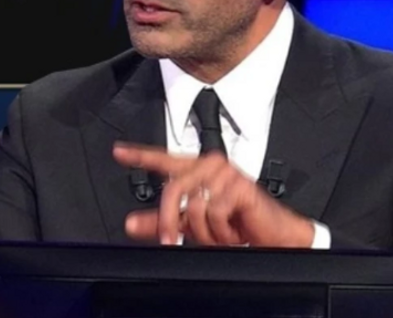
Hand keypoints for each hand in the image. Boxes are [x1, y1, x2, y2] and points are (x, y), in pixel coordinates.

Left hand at [113, 142, 314, 247]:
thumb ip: (162, 221)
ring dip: (204, 231)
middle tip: (170, 240)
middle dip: (169, 220)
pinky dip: (220, 230)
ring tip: (220, 234)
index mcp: (197, 170)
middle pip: (173, 189)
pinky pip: (214, 211)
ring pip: (194, 205)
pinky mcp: (241, 187)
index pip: (164, 159)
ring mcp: (226, 175)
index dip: (140, 155)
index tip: (119, 152)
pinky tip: (233, 231)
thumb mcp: (192, 224)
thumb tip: (131, 224)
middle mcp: (210, 167)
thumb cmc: (236, 226)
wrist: (274, 238)